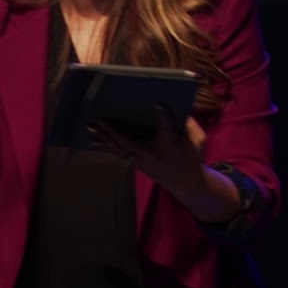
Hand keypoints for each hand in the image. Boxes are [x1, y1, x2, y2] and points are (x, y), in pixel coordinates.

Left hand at [92, 106, 206, 194]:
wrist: (185, 183)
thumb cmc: (191, 156)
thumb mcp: (198, 140)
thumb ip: (189, 124)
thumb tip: (174, 106)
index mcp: (171, 144)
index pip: (167, 129)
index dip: (163, 116)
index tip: (157, 103)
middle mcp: (153, 153)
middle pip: (130, 142)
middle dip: (114, 131)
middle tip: (100, 119)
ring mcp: (142, 160)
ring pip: (120, 149)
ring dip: (103, 138)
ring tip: (90, 126)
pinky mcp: (136, 163)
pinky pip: (118, 153)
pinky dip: (105, 146)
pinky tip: (93, 138)